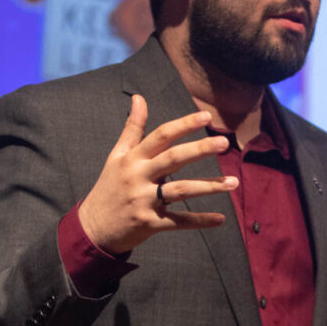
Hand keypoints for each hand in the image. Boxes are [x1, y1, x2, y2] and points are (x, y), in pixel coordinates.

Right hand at [76, 95, 237, 253]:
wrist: (93, 228)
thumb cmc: (109, 187)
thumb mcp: (117, 156)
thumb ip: (132, 128)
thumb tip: (139, 98)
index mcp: (133, 159)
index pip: (161, 136)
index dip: (183, 125)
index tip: (206, 116)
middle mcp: (138, 177)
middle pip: (173, 159)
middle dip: (199, 149)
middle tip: (224, 143)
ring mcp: (144, 201)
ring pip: (181, 190)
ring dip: (209, 186)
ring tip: (233, 182)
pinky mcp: (150, 224)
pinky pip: (179, 222)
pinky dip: (200, 221)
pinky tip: (220, 219)